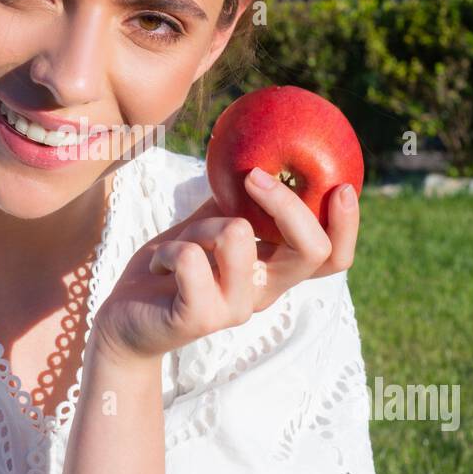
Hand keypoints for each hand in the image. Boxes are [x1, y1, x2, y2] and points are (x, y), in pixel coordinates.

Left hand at [92, 167, 359, 364]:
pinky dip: (170, 250)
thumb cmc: (170, 268)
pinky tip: (159, 265)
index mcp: (274, 271)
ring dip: (201, 226)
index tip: (343, 187)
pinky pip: (193, 259)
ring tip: (180, 244)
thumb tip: (259, 154)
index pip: (333, 258)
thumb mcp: (207, 228)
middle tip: (254, 176)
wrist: (124, 319)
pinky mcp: (199, 319)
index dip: (347, 226)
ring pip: (238, 237)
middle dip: (288, 204)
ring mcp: (234, 310)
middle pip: (313, 251)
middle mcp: (264, 293)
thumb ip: (236, 203)